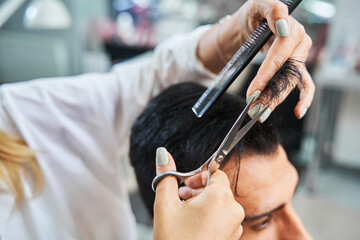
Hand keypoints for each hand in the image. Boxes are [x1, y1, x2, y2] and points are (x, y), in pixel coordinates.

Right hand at [153, 147, 243, 239]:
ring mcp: (235, 226)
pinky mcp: (232, 237)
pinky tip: (193, 223)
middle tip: (181, 194)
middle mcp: (233, 210)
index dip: (199, 175)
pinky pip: (224, 217)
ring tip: (184, 210)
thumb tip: (163, 154)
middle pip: (218, 188)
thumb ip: (166, 175)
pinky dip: (210, 215)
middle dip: (199, 188)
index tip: (185, 181)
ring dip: (203, 201)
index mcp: (220, 198)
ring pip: (221, 203)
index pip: (216, 173)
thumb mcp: (166, 204)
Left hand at [197, 0, 314, 119]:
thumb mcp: (259, 5)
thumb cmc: (255, 15)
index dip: (266, 76)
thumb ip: (272, 10)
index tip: (253, 92)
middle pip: (287, 74)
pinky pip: (305, 84)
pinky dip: (304, 99)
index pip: (279, 57)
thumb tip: (282, 25)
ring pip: (291, 83)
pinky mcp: (296, 66)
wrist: (253, 24)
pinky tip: (298, 112)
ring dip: (277, 100)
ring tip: (262, 113)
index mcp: (292, 30)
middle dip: (270, 94)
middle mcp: (300, 44)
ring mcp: (299, 57)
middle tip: (255, 108)